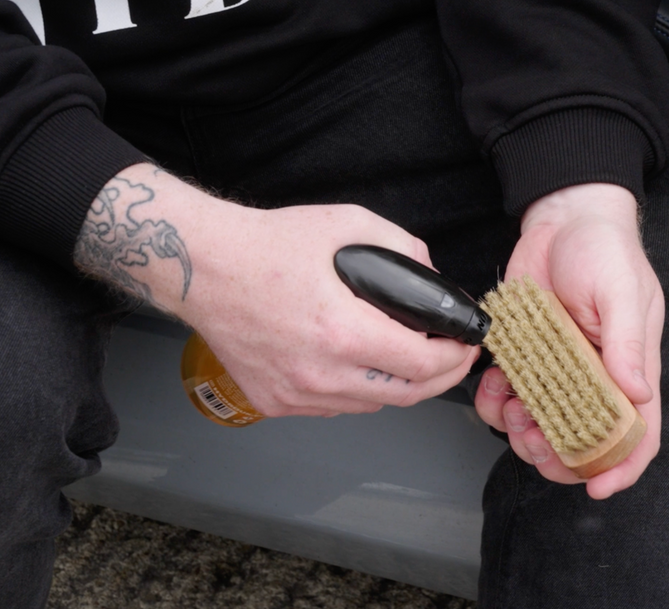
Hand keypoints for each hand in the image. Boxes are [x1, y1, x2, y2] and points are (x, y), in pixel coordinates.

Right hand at [75, 164, 479, 417]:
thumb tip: (431, 276)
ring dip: (398, 386)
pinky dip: (356, 391)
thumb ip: (401, 247)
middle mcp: (319, 372)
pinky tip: (358, 365)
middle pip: (405, 396)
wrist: (202, 267)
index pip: (422, 364)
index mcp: (341, 331)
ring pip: (371, 405)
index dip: (455, 357)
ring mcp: (295, 393)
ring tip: (408, 359)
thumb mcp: (346, 223)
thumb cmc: (266, 245)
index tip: (466, 344)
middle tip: (451, 358)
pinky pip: (333, 407)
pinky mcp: (275, 402)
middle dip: (440, 378)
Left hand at [473, 183, 662, 498]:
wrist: (562, 215)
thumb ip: (627, 342)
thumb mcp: (622, 292)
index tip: (598, 487)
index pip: (638, 432)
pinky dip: (494, 401)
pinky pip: (507, 393)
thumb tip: (636, 392)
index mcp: (630, 368)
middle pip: (582, 439)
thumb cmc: (604, 248)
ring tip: (511, 414)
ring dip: (522, 431)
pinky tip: (493, 388)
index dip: (623, 466)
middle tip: (535, 447)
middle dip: (558, 455)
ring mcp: (556, 368)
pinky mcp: (524, 354)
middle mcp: (594, 375)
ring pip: (540, 423)